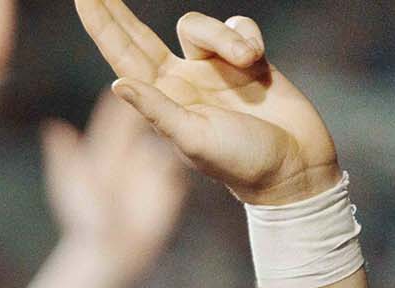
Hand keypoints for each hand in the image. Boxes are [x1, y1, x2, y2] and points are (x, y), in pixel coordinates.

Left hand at [42, 93, 190, 280]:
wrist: (108, 253)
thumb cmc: (83, 219)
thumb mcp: (70, 184)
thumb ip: (64, 156)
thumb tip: (52, 126)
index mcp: (107, 149)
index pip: (118, 115)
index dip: (126, 93)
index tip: (134, 69)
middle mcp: (133, 154)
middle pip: (148, 118)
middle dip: (157, 97)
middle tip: (170, 76)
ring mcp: (153, 169)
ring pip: (169, 136)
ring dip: (178, 119)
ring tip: (190, 98)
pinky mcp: (172, 186)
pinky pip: (184, 162)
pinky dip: (190, 149)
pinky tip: (202, 132)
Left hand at [72, 1, 339, 204]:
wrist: (293, 165)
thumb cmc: (240, 160)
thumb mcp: (192, 138)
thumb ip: (157, 110)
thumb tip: (118, 84)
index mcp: (160, 99)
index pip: (122, 55)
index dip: (102, 25)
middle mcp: (179, 81)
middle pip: (140, 34)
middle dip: (118, 10)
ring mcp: (211, 69)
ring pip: (199, 26)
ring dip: (224, 36)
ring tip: (248, 60)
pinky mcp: (244, 59)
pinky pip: (237, 26)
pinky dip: (247, 36)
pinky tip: (258, 60)